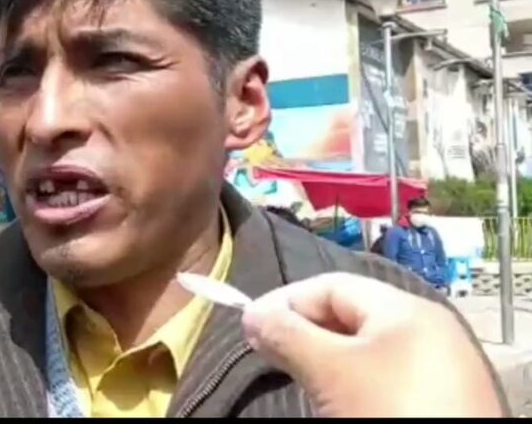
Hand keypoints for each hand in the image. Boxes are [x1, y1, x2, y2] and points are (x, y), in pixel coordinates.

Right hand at [241, 272, 503, 417]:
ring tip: (304, 382)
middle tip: (272, 358)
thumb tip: (252, 314)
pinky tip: (342, 405)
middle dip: (306, 333)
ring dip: (329, 362)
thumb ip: (286, 335)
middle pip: (351, 316)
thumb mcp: (328, 370)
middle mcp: (431, 330)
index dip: (286, 301)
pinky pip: (389, 379)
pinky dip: (357, 384)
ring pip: (368, 351)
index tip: (250, 328)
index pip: (331, 285)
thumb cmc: (389, 411)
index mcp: (407, 308)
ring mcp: (443, 369)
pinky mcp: (445, 404)